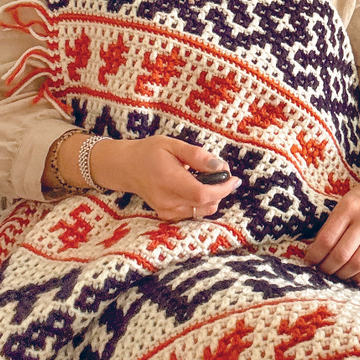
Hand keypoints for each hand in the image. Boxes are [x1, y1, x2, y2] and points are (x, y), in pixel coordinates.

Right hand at [50, 133, 241, 221]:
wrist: (126, 167)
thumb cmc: (149, 152)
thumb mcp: (173, 145)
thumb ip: (197, 156)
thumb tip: (220, 167)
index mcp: (169, 181)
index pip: (203, 194)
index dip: (223, 189)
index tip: (234, 178)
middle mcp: (168, 201)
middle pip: (206, 205)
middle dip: (220, 190)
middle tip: (218, 171)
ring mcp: (166, 211)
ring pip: (202, 211)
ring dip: (212, 196)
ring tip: (204, 177)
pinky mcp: (167, 215)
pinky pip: (193, 212)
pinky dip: (201, 202)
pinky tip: (195, 186)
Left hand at [304, 164, 359, 283]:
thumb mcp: (345, 202)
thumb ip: (333, 224)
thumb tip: (317, 251)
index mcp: (348, 207)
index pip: (326, 239)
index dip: (315, 255)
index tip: (310, 260)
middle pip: (341, 254)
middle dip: (327, 268)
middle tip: (321, 270)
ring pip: (357, 263)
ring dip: (342, 274)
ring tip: (335, 274)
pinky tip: (353, 276)